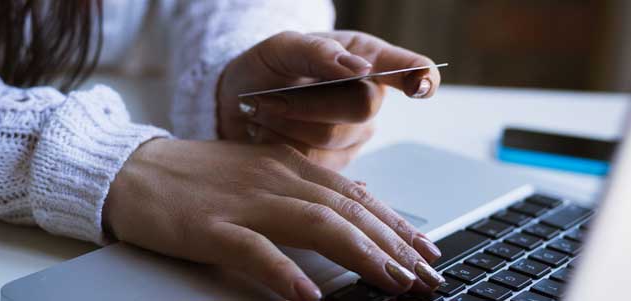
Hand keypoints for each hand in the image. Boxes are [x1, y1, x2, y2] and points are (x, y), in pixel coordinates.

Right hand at [104, 139, 443, 300]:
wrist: (133, 170)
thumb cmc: (196, 176)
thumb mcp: (259, 172)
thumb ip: (306, 186)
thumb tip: (356, 202)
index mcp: (287, 166)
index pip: (354, 196)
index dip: (396, 223)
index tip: (426, 248)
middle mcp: (274, 179)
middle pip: (347, 211)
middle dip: (394, 244)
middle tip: (426, 275)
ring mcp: (243, 202)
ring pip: (316, 224)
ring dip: (361, 254)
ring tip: (394, 282)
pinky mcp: (210, 227)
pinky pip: (254, 251)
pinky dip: (285, 273)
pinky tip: (308, 297)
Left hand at [217, 31, 441, 169]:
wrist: (236, 104)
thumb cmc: (266, 68)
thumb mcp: (282, 48)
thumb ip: (318, 52)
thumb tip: (359, 68)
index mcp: (365, 59)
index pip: (411, 68)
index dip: (422, 77)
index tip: (419, 86)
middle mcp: (368, 98)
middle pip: (362, 107)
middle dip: (309, 104)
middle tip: (271, 98)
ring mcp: (354, 135)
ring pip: (332, 138)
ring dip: (287, 124)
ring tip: (263, 112)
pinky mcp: (334, 164)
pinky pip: (315, 163)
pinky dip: (282, 147)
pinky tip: (268, 132)